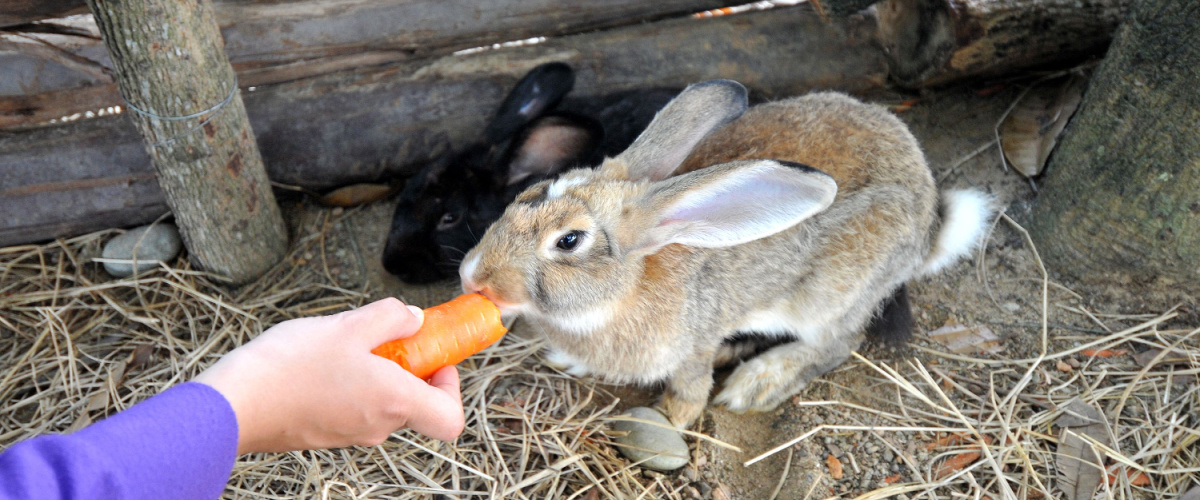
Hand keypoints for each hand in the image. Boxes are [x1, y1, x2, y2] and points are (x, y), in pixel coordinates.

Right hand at [195, 298, 464, 453]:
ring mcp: (350, 435)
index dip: (451, 388)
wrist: (233, 404)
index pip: (449, 419)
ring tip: (342, 345)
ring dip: (375, 374)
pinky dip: (350, 386)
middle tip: (384, 339)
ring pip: (382, 404)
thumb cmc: (290, 367)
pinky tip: (319, 362)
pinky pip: (354, 409)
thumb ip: (391, 318)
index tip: (433, 359)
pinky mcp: (325, 434)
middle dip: (408, 369)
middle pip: (415, 404)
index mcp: (394, 402)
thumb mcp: (348, 326)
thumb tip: (414, 319)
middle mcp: (377, 427)